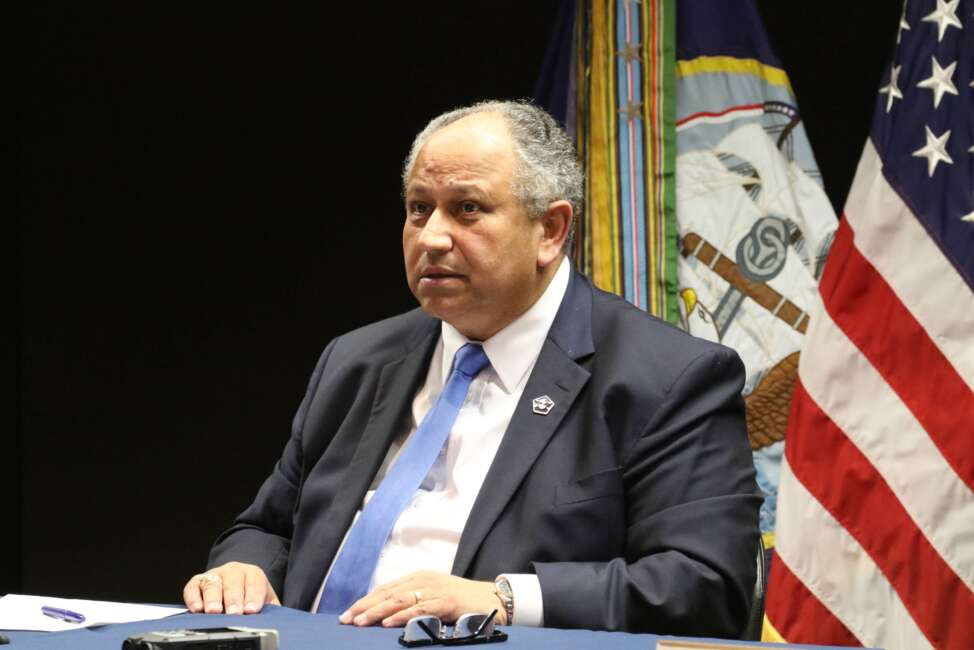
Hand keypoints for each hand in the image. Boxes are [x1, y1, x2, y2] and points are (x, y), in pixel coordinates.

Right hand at [182, 561, 280, 614]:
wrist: (236, 587)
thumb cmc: (251, 598)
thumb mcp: (264, 602)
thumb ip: (270, 609)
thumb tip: (277, 621)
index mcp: (252, 573)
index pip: (255, 582)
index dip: (254, 596)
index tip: (252, 610)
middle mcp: (232, 571)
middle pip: (233, 581)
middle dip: (234, 598)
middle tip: (234, 612)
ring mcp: (214, 575)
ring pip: (212, 583)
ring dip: (213, 597)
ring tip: (214, 611)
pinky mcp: (197, 582)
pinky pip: (193, 587)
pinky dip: (193, 597)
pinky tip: (196, 609)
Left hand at [339, 570, 506, 627]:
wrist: (492, 599)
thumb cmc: (460, 601)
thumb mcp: (433, 597)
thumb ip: (413, 601)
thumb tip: (385, 613)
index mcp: (419, 577)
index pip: (386, 588)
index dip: (366, 600)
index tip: (347, 613)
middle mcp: (425, 580)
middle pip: (388, 592)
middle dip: (365, 606)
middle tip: (346, 619)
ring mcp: (436, 589)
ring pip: (400, 599)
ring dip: (378, 611)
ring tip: (360, 621)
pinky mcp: (447, 601)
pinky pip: (421, 608)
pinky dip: (403, 616)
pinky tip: (389, 623)